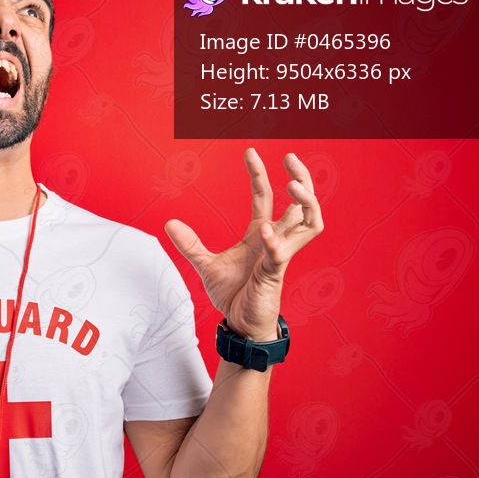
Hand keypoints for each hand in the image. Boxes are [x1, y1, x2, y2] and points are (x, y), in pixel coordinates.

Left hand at [165, 149, 322, 340]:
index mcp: (260, 234)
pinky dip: (275, 241)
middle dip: (301, 179)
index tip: (250, 152)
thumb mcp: (206, 265)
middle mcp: (275, 240)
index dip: (259, 174)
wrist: (239, 325)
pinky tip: (265, 230)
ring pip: (309, 224)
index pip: (265, 196)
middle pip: (300, 203)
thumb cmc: (233, 294)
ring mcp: (279, 256)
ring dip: (305, 203)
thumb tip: (169, 223)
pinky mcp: (275, 275)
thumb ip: (190, 244)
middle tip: (291, 156)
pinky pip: (282, 254)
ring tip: (293, 185)